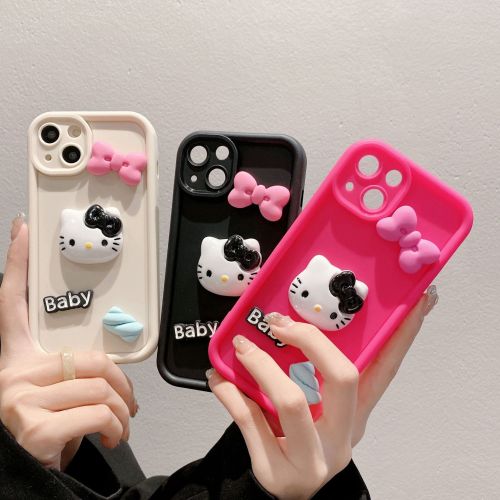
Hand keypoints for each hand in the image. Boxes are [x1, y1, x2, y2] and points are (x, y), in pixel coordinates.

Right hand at [0, 216, 137, 469]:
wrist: (23, 478)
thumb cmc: (44, 431)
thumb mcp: (52, 395)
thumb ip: (68, 371)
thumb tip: (104, 367)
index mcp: (17, 359)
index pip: (14, 302)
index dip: (17, 263)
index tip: (23, 231)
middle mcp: (12, 373)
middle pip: (89, 356)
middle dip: (121, 383)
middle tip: (129, 401)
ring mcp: (19, 398)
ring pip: (99, 385)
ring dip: (122, 411)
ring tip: (120, 425)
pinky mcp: (33, 426)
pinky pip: (98, 413)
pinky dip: (115, 428)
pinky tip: (110, 437)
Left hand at [208, 289, 436, 498]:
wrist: (282, 496)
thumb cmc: (299, 442)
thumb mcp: (318, 412)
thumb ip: (313, 374)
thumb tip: (292, 321)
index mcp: (355, 417)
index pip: (385, 371)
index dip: (401, 338)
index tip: (416, 303)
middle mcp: (341, 439)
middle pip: (343, 378)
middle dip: (311, 341)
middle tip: (280, 323)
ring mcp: (312, 460)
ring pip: (292, 401)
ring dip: (261, 365)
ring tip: (241, 347)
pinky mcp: (278, 473)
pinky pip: (249, 421)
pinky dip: (231, 393)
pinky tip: (220, 379)